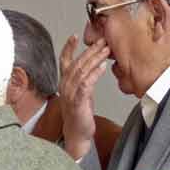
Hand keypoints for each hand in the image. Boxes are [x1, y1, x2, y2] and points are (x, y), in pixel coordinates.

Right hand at [59, 35, 109, 159]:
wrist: (77, 134)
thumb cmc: (80, 114)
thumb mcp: (80, 93)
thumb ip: (83, 79)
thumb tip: (94, 65)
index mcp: (64, 82)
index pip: (64, 61)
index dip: (68, 48)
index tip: (74, 36)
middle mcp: (65, 86)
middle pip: (77, 63)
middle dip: (90, 50)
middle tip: (102, 40)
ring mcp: (70, 94)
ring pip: (81, 71)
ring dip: (94, 59)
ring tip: (106, 50)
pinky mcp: (78, 102)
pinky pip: (86, 85)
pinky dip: (94, 74)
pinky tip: (102, 67)